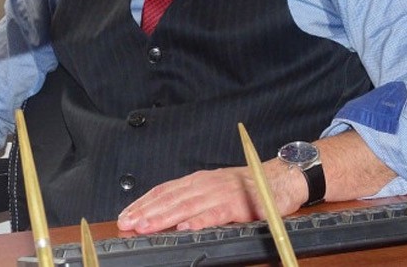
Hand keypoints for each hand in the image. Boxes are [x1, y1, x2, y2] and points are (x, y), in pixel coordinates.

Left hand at [116, 158, 305, 233]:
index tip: (126, 214)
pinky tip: (184, 227)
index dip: (143, 202)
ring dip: (164, 216)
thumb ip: (193, 200)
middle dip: (146, 211)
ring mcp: (221, 193)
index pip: (164, 190)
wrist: (280, 180)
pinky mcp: (238, 205)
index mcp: (198, 180)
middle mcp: (206, 183)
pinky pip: (215, 213)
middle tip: (127, 223)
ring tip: (146, 226)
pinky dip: (199, 220)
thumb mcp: (215, 189)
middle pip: (170, 197)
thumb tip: (168, 216)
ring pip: (187, 205)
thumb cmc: (247, 188)